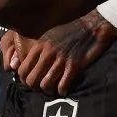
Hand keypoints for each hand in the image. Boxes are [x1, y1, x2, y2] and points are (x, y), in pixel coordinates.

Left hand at [0, 12, 116, 94]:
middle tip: (44, 88)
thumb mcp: (51, 34)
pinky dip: (62, 91)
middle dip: (36, 88)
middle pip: (31, 80)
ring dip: (49, 91)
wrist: (94, 25)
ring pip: (45, 85)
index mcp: (39, 46)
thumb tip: (31, 61)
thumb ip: (40, 47)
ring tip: (54, 90)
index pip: (22, 70)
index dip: (26, 79)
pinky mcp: (74, 65)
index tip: (34, 81)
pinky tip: (65, 89)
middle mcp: (47, 53)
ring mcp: (60, 60)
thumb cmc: (73, 29)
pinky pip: (62, 85)